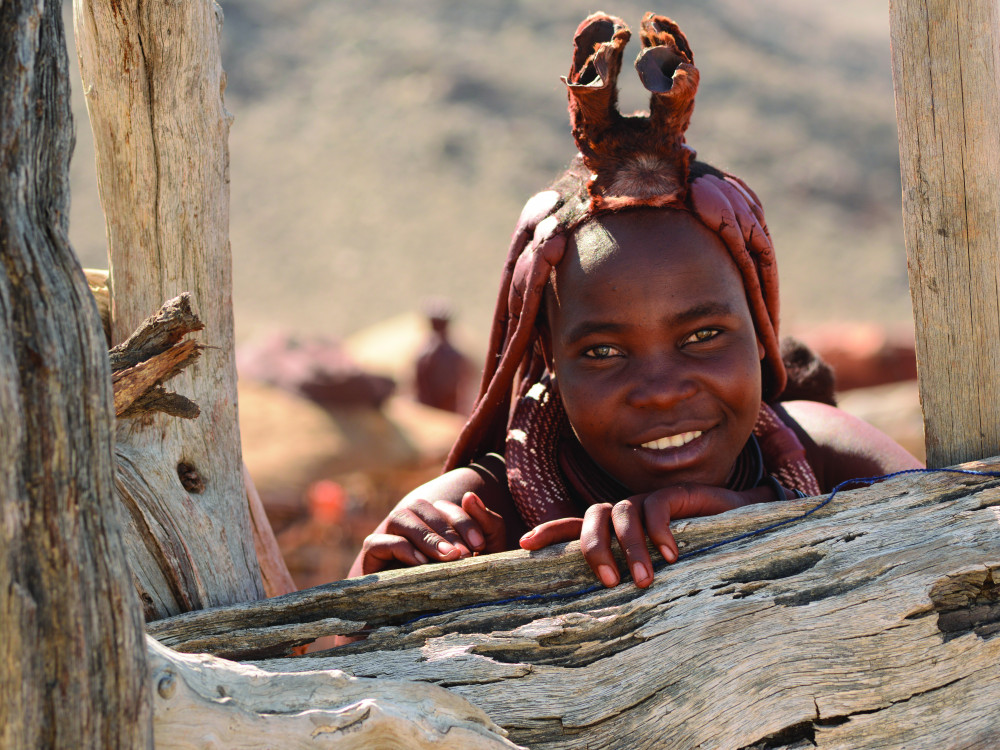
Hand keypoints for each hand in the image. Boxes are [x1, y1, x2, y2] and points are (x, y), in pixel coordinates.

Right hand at [356, 492, 505, 574]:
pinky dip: (401, 548)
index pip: (444, 507)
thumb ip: (487, 526)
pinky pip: (378, 542)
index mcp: (432, 522)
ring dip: (426, 535)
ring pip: (400, 517)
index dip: (463, 520)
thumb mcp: (481, 559)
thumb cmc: (457, 588)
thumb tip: (470, 496)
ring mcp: (387, 538)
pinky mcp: (371, 557)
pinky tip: (421, 564)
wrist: (422, 625)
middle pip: (421, 506)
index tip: (480, 544)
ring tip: (446, 557)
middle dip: (446, 528)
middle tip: (463, 554)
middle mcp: (408, 525)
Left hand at [520, 484, 752, 587]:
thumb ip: (631, 581)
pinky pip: (656, 506)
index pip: (574, 524)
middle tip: (607, 580)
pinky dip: (658, 530)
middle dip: (593, 547)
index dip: (549, 532)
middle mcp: (626, 511)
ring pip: (623, 513)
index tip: (524, 546)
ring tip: (645, 580)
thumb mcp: (657, 572)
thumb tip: (601, 617)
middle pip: (592, 516)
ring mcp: (648, 500)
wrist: (739, 528)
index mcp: (615, 528)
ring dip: (630, 548)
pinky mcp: (675, 493)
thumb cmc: (693, 557)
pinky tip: (672, 554)